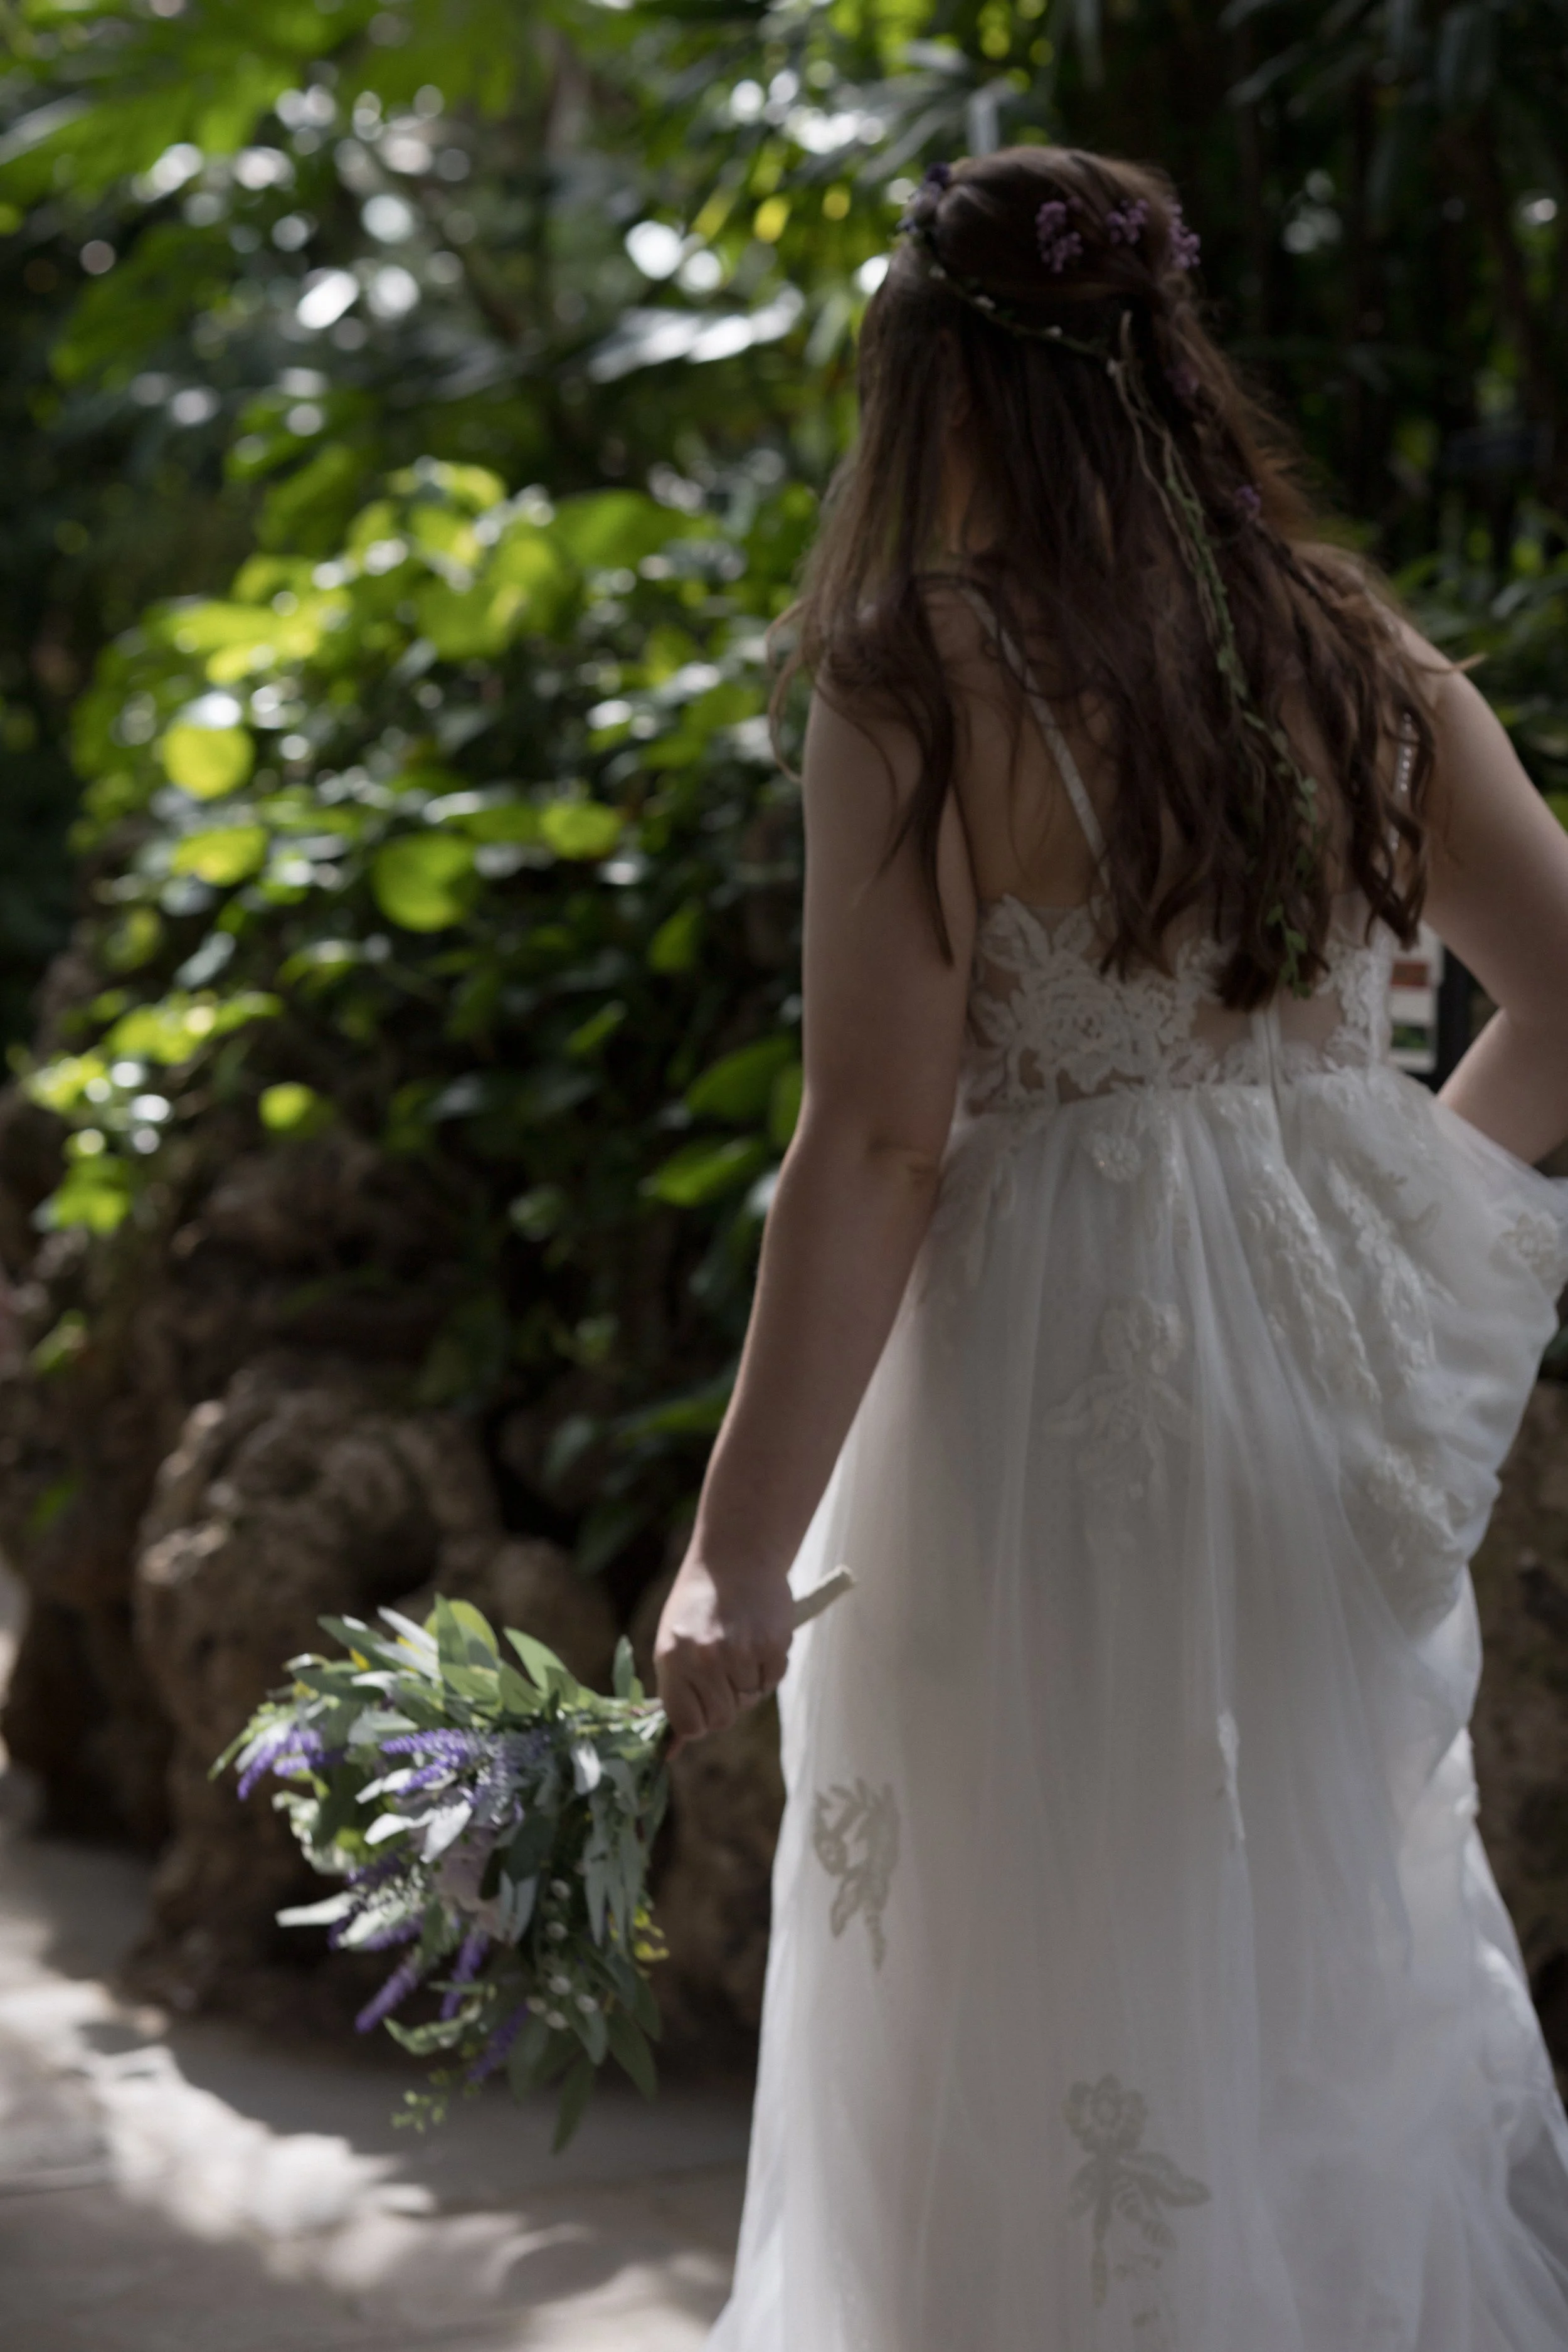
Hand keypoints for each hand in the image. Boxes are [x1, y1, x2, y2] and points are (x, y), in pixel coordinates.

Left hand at [653, 1555, 793, 1759]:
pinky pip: (773, 1680)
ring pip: (750, 1700)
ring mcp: (741, 1652)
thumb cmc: (698, 1604)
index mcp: (673, 1658)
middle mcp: (705, 1658)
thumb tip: (670, 1752)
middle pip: (722, 1718)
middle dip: (726, 1703)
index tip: (702, 1706)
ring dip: (748, 1683)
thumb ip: (674, 1693)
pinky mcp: (772, 1644)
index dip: (698, 1721)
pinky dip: (767, 1668)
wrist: (736, 1557)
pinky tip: (757, 1640)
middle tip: (724, 1673)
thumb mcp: (673, 1643)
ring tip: (740, 1648)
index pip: (687, 1724)